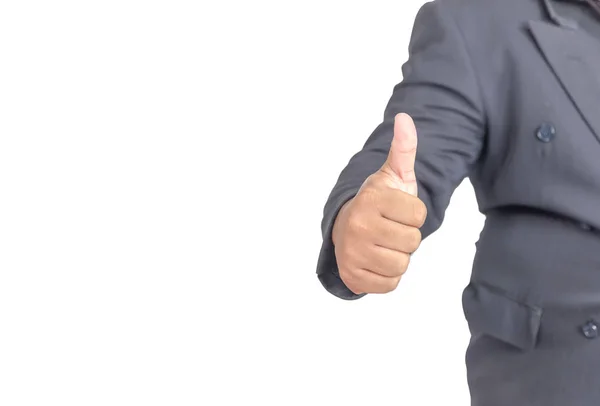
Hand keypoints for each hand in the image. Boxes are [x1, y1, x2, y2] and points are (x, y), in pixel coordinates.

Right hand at [332, 113, 426, 294]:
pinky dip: (387, 275)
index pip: (419, 214)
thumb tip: (405, 118)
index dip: (413, 214)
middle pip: (413, 242)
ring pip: (402, 264)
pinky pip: (390, 284)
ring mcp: (353, 253)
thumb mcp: (391, 175)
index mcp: (371, 198)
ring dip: (398, 257)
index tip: (397, 210)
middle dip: (406, 237)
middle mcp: (359, 225)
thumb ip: (403, 150)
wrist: (347, 230)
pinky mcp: (354, 277)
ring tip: (382, 244)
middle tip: (389, 228)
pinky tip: (375, 261)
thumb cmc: (377, 203)